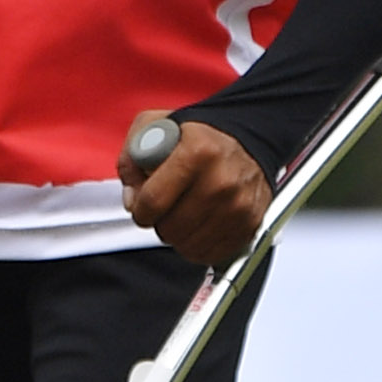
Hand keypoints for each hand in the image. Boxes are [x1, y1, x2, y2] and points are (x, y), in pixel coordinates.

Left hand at [119, 115, 267, 268]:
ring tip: (183, 213)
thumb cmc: (201, 139)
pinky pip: (210, 253)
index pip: (152, 200)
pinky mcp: (249, 225)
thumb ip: (132, 158)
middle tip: (165, 208)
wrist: (248, 145)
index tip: (142, 206)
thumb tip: (132, 199)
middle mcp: (221, 180)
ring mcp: (238, 205)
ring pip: (187, 245)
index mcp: (198, 151)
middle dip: (159, 223)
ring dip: (178, 236)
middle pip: (169, 228)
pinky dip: (198, 245)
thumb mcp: (156, 127)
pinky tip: (199, 225)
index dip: (139, 209)